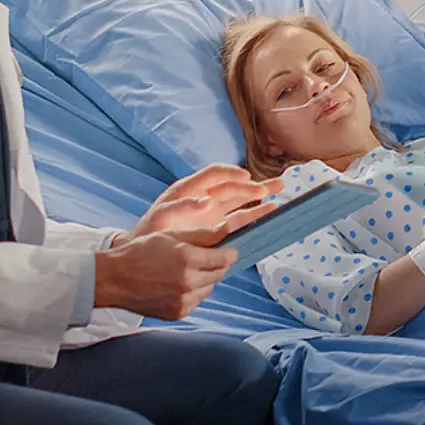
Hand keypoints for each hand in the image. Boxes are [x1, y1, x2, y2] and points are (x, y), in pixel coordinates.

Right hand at [92, 225, 237, 320]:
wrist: (113, 279)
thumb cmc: (139, 253)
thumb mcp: (171, 235)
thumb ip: (203, 234)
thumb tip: (228, 229)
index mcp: (188, 259)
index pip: (226, 258)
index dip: (229, 252)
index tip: (228, 249)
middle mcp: (188, 282)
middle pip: (220, 273)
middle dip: (216, 264)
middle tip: (202, 257)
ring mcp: (183, 300)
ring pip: (209, 288)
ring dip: (205, 278)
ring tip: (185, 270)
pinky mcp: (178, 313)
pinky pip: (197, 300)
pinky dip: (193, 292)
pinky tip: (177, 283)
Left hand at [116, 164, 279, 244]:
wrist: (143, 250)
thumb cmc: (151, 231)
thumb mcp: (163, 216)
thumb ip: (184, 206)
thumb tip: (207, 201)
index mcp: (190, 189)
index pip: (215, 174)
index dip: (232, 173)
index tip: (246, 178)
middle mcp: (204, 196)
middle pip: (233, 185)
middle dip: (253, 185)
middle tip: (272, 189)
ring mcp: (211, 211)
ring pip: (239, 198)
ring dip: (260, 193)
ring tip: (280, 187)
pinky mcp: (216, 225)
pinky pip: (237, 215)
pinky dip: (253, 211)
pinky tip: (268, 210)